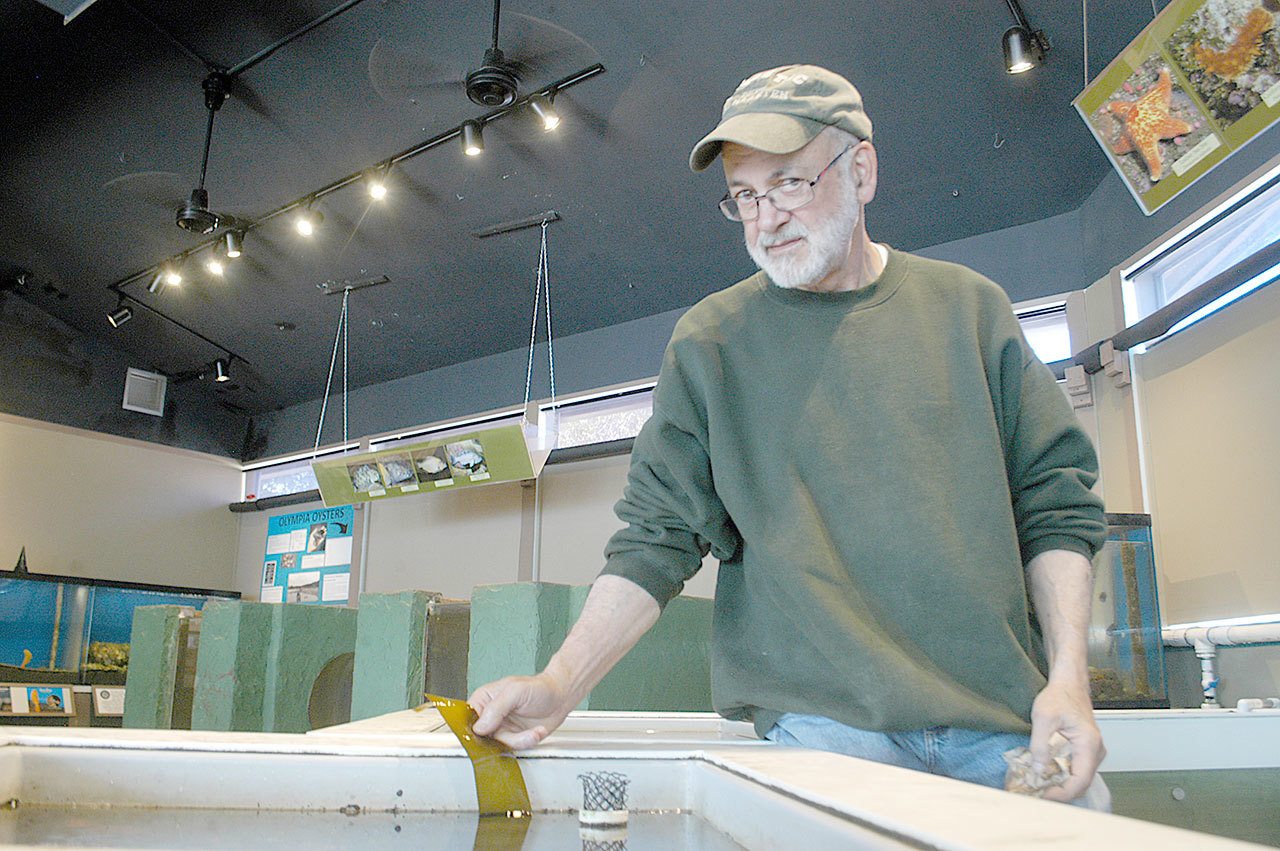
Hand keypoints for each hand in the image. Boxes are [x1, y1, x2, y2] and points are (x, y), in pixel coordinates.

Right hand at [469, 671, 573, 749]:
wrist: (560, 697)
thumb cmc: (539, 687)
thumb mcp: (516, 691)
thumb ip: (497, 707)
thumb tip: (480, 726)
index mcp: (484, 699)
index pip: (467, 718)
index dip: (472, 730)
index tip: (484, 735)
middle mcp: (490, 715)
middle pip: (482, 737)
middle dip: (503, 738)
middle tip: (515, 734)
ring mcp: (502, 728)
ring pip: (499, 745)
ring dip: (520, 740)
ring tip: (533, 731)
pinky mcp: (514, 738)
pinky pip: (514, 748)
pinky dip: (528, 741)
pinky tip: (536, 731)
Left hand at [1029, 680, 1105, 801]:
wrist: (1068, 684)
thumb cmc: (1058, 696)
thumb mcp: (1043, 718)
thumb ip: (1040, 745)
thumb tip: (1038, 770)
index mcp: (1089, 745)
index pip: (1080, 780)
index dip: (1062, 793)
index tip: (1044, 796)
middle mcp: (1096, 751)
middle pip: (1080, 783)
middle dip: (1060, 791)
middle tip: (1037, 794)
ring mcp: (1092, 751)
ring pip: (1078, 777)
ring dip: (1060, 784)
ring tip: (1038, 785)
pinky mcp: (1085, 750)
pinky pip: (1075, 768)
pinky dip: (1061, 774)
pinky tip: (1045, 773)